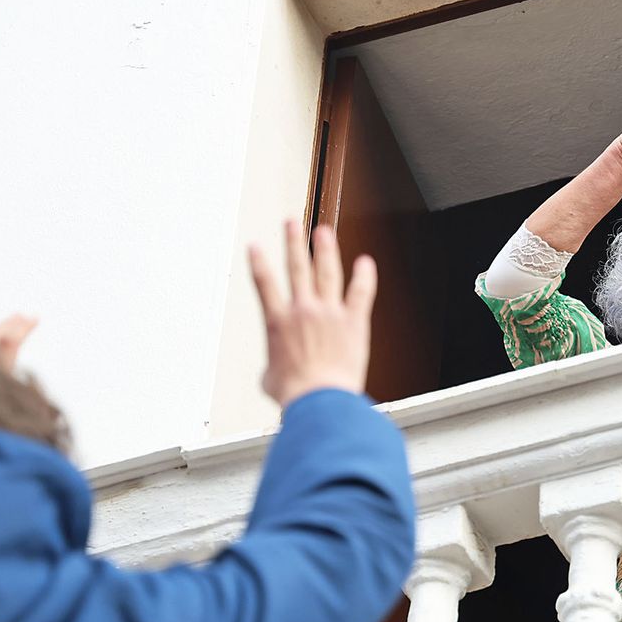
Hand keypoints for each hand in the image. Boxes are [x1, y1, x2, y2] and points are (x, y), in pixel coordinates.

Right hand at [248, 221, 377, 407]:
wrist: (319, 398)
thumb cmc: (294, 393)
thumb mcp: (269, 379)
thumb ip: (272, 366)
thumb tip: (275, 371)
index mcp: (277, 322)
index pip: (264, 284)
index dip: (258, 262)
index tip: (256, 246)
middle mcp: (302, 311)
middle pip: (296, 268)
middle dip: (293, 242)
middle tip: (291, 223)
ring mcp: (329, 313)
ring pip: (326, 272)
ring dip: (325, 249)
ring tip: (324, 231)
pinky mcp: (353, 321)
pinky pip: (360, 292)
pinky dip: (364, 276)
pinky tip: (366, 262)